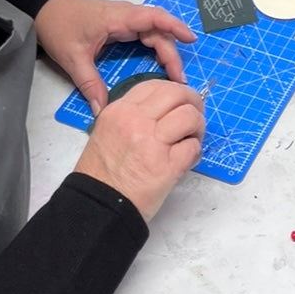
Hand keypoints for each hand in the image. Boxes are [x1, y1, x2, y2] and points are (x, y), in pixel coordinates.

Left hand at [34, 0, 195, 114]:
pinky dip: (157, 46)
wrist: (44, 10)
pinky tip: (161, 63)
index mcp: (118, 18)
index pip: (154, 18)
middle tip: (178, 79)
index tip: (190, 40)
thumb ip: (89, 84)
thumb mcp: (73, 58)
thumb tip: (102, 109)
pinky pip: (147, 33)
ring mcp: (125, 19)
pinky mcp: (122, 25)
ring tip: (174, 74)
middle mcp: (127, 16)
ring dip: (167, 50)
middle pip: (158, 30)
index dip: (174, 26)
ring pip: (155, 31)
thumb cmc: (59, 26)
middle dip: (172, 52)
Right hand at [74, 79, 204, 222]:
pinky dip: (195, 151)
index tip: (181, 101)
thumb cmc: (102, 175)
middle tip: (194, 116)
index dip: (175, 91)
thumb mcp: (107, 132)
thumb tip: (166, 109)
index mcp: (120, 111)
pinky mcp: (167, 166)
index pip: (156, 86)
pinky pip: (193, 147)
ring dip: (197, 127)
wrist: (96, 207)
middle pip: (177, 94)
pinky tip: (187, 158)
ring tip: (191, 138)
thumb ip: (133, 116)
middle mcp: (135, 121)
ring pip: (190, 116)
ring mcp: (152, 142)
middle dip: (192, 103)